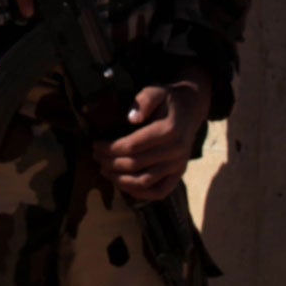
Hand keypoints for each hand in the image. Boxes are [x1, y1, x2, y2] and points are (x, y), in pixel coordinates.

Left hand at [93, 73, 212, 201]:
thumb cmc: (167, 100)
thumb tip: (132, 117)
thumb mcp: (155, 91)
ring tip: (104, 171)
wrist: (190, 110)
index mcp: (168, 131)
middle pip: (136, 164)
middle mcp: (175, 151)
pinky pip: (160, 191)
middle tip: (95, 157)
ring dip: (120, 179)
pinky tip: (124, 186)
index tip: (95, 145)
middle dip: (110, 162)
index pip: (132, 146)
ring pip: (145, 181)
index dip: (110, 148)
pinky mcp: (179, 174)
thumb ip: (143, 101)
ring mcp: (178, 165)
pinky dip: (141, 193)